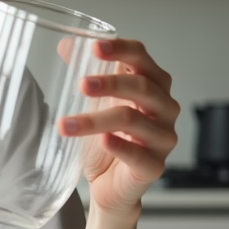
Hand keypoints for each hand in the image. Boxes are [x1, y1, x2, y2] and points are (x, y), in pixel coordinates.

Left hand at [59, 39, 179, 217]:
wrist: (108, 184)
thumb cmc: (107, 139)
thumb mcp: (95, 103)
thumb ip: (87, 73)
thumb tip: (67, 44)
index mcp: (152, 85)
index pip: (141, 58)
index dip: (120, 49)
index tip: (94, 47)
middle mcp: (164, 108)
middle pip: (142, 87)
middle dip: (110, 83)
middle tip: (81, 84)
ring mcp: (163, 137)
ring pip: (133, 120)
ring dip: (95, 121)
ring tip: (65, 125)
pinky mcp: (155, 166)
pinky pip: (139, 155)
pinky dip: (120, 147)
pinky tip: (103, 141)